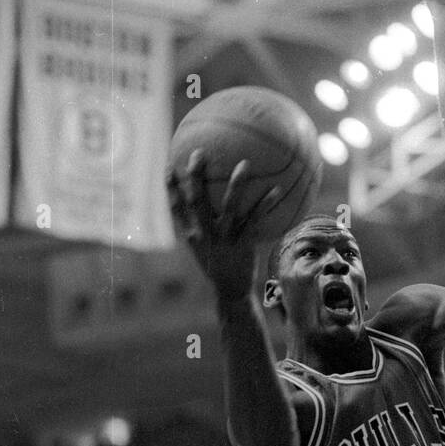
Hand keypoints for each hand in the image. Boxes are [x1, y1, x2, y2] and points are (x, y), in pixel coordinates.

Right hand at [165, 151, 280, 303]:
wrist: (231, 291)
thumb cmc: (219, 265)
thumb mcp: (204, 248)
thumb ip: (202, 226)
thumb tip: (207, 202)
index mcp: (193, 235)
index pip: (176, 208)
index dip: (170, 188)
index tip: (168, 167)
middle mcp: (205, 235)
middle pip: (197, 201)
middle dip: (195, 176)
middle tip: (198, 153)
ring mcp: (225, 239)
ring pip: (229, 207)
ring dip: (237, 184)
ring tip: (244, 164)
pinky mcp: (244, 244)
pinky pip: (255, 220)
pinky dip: (265, 204)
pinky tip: (276, 189)